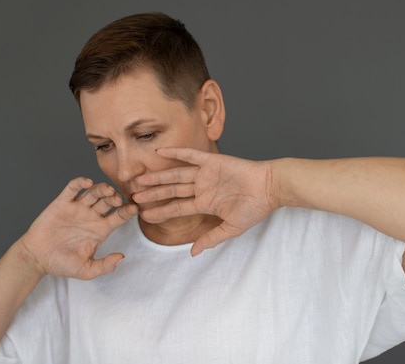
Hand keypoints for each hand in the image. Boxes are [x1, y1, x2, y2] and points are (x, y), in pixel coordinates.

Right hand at [18, 177, 137, 279]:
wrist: (36, 259)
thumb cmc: (61, 264)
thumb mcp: (87, 270)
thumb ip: (105, 266)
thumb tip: (122, 257)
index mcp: (101, 229)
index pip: (119, 216)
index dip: (128, 211)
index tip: (135, 208)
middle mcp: (91, 216)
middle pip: (109, 201)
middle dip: (115, 198)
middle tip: (118, 200)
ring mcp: (77, 208)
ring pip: (94, 192)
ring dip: (102, 188)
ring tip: (107, 191)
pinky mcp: (62, 203)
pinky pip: (72, 188)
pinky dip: (80, 182)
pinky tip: (87, 182)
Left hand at [132, 148, 277, 255]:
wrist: (270, 188)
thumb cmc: (255, 208)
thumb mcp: (231, 228)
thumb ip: (211, 238)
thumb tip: (193, 253)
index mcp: (206, 203)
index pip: (177, 208)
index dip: (161, 211)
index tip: (145, 215)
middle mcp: (202, 188)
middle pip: (172, 191)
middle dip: (154, 194)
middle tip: (134, 195)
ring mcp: (206, 174)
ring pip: (177, 175)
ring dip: (159, 177)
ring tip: (141, 179)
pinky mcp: (213, 161)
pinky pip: (191, 156)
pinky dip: (176, 153)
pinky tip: (160, 152)